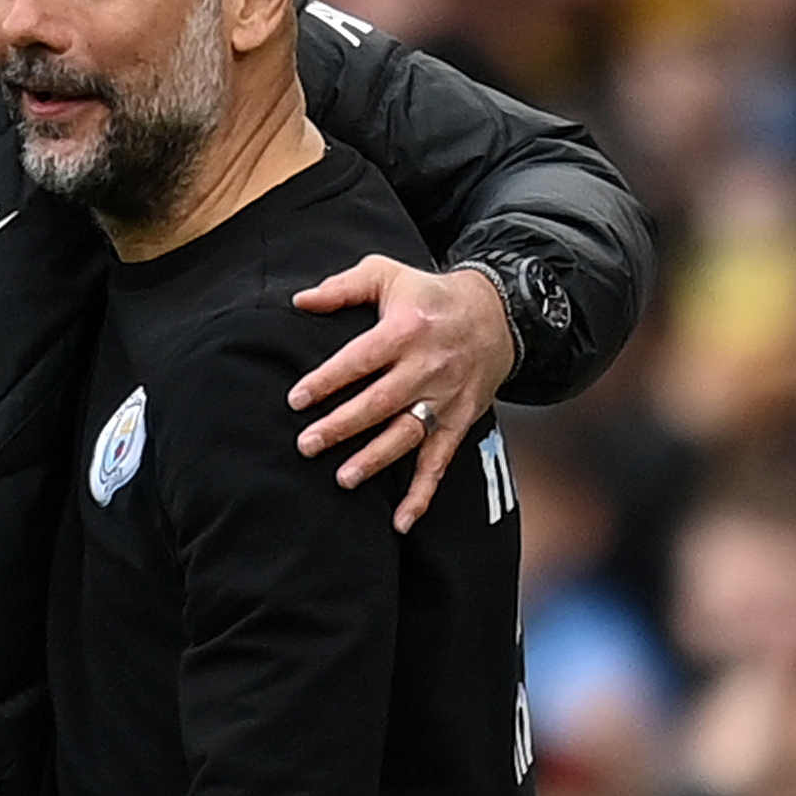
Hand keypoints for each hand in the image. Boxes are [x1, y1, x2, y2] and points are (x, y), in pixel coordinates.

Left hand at [288, 260, 514, 532]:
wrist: (498, 314)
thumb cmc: (430, 294)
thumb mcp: (389, 274)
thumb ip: (342, 287)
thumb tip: (299, 301)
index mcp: (406, 329)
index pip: (360, 359)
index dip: (327, 380)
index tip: (296, 399)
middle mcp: (428, 367)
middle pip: (379, 402)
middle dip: (341, 427)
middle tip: (306, 445)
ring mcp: (445, 398)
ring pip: (407, 435)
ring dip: (375, 459)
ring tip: (343, 479)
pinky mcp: (459, 421)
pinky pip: (440, 462)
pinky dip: (422, 495)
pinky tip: (400, 521)